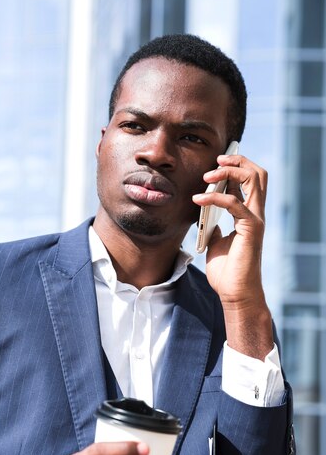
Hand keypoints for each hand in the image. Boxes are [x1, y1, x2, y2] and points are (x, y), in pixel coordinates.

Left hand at [193, 152, 273, 357]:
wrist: (233, 293)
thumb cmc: (226, 271)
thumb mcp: (215, 240)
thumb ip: (214, 224)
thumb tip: (203, 212)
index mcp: (248, 214)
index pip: (249, 179)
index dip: (234, 166)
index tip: (214, 164)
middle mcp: (256, 213)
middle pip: (258, 173)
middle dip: (237, 161)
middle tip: (216, 161)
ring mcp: (256, 220)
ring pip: (254, 180)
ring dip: (229, 172)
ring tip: (207, 176)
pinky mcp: (251, 229)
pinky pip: (235, 204)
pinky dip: (215, 197)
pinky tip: (198, 199)